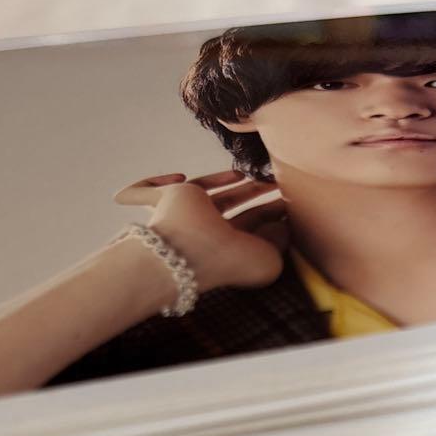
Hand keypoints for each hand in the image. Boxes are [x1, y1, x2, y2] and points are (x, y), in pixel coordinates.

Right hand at [114, 170, 288, 291]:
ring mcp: (184, 214)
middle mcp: (206, 230)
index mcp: (230, 246)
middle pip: (232, 205)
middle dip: (253, 192)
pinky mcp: (165, 199)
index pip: (252, 224)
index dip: (270, 211)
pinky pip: (148, 189)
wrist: (191, 252)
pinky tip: (179, 178)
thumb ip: (281, 239)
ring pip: (204, 190)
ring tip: (245, 173)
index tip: (287, 199)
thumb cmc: (226, 262)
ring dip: (224, 179)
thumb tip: (284, 224)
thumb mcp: (268, 258)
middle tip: (275, 180)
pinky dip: (157, 181)